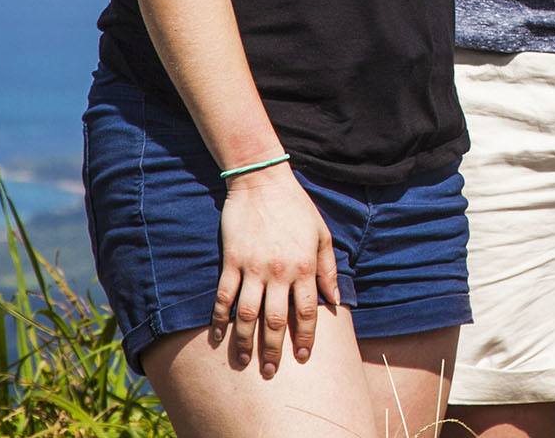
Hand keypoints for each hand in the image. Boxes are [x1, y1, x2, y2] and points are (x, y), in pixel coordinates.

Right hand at [211, 164, 341, 374]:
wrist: (262, 182)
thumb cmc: (297, 208)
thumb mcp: (322, 234)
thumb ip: (328, 269)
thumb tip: (335, 300)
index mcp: (304, 267)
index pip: (306, 312)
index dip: (305, 337)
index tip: (303, 357)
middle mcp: (279, 272)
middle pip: (275, 321)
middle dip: (273, 349)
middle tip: (270, 371)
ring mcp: (253, 268)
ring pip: (248, 315)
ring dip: (245, 342)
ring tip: (244, 361)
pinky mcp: (231, 262)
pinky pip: (223, 297)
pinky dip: (220, 319)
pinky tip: (218, 336)